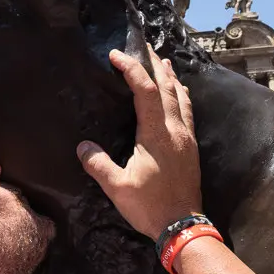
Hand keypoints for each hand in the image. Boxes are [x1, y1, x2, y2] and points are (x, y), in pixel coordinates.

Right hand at [77, 47, 201, 240]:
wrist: (183, 226)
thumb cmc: (150, 205)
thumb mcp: (117, 187)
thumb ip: (98, 164)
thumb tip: (83, 147)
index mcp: (156, 134)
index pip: (144, 91)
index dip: (131, 70)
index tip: (116, 55)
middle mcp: (175, 129)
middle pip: (167, 87)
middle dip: (155, 65)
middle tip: (145, 47)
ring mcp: (186, 138)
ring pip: (181, 98)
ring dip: (171, 78)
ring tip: (164, 63)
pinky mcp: (191, 147)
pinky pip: (187, 111)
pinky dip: (180, 96)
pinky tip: (178, 95)